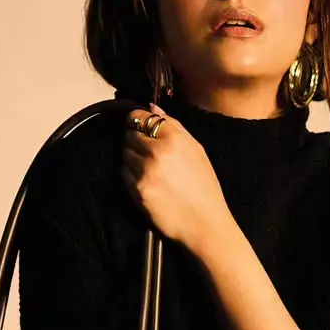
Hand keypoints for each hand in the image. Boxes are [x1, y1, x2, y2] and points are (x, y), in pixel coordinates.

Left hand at [120, 102, 231, 254]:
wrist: (205, 223)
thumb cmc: (205, 187)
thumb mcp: (196, 150)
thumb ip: (174, 126)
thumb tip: (151, 107)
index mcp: (175, 137)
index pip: (142, 117)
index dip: (137, 120)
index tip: (137, 126)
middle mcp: (157, 150)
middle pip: (130, 135)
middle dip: (135, 141)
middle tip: (147, 154)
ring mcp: (146, 170)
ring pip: (125, 154)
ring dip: (132, 159)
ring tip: (150, 171)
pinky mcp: (138, 189)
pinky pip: (124, 173)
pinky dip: (131, 176)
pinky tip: (147, 183)